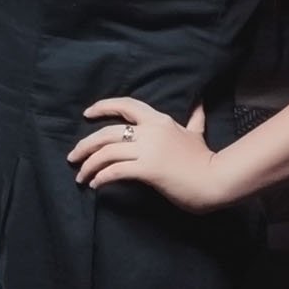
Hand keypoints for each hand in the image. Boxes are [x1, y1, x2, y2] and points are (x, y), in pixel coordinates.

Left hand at [67, 98, 222, 211]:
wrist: (216, 179)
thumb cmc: (204, 159)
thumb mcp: (197, 133)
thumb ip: (195, 118)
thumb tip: (200, 103)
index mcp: (159, 120)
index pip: (126, 105)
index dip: (103, 106)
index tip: (87, 114)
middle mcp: (151, 131)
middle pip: (107, 132)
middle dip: (85, 145)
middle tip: (73, 157)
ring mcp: (149, 150)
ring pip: (107, 153)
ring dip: (89, 165)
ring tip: (81, 177)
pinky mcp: (148, 170)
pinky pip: (116, 171)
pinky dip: (102, 177)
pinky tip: (96, 185)